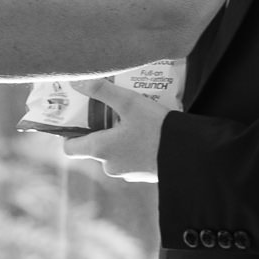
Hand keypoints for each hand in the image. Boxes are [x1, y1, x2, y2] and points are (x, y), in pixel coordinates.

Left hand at [61, 78, 175, 181]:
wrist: (189, 154)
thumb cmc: (156, 127)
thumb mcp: (130, 102)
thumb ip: (102, 91)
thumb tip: (77, 83)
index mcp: (101, 149)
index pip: (70, 148)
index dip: (70, 134)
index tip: (78, 120)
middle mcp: (110, 165)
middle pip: (95, 146)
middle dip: (102, 129)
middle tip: (113, 111)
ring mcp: (127, 173)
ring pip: (115, 152)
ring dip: (120, 137)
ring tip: (134, 118)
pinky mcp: (143, 175)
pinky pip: (132, 158)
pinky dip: (135, 146)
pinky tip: (149, 132)